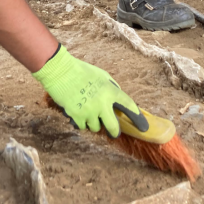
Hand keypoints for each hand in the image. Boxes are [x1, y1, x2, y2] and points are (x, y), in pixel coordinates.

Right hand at [32, 45, 146, 136]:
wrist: (60, 71)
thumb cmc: (82, 71)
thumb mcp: (102, 76)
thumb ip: (112, 88)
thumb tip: (117, 99)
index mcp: (110, 91)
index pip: (129, 106)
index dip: (137, 117)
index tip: (143, 126)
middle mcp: (102, 104)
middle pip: (113, 126)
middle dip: (114, 132)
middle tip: (114, 133)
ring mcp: (89, 111)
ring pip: (96, 127)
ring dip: (94, 123)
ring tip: (88, 113)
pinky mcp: (76, 116)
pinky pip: (82, 126)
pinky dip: (82, 122)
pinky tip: (78, 113)